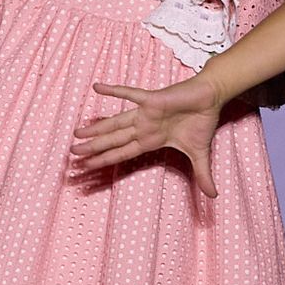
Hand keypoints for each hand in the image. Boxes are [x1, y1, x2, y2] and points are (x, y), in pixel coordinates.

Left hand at [70, 76, 225, 197]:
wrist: (210, 98)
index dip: (104, 160)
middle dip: (93, 148)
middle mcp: (143, 128)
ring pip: (115, 123)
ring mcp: (145, 113)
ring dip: (96, 128)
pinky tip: (96, 88)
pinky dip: (114, 91)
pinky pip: (130, 94)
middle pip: (113, 141)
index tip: (86, 167)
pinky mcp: (152, 99)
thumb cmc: (201, 121)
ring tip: (76, 133)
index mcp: (150, 140)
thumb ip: (202, 175)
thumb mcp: (200, 154)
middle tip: (72, 154)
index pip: (122, 153)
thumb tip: (213, 196)